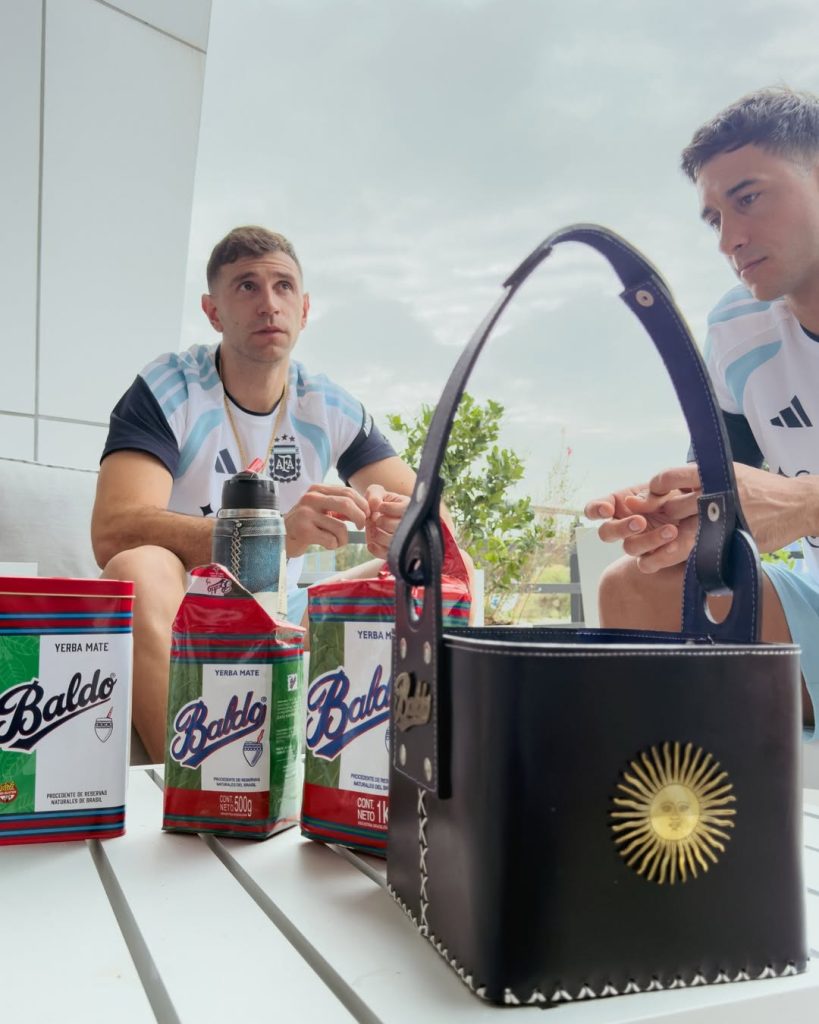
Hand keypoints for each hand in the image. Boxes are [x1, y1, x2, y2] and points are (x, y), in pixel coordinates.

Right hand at [284, 484, 368, 556]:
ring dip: (344, 539)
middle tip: (360, 527)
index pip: (347, 492)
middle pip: (346, 504)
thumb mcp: (321, 508)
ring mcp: (306, 514)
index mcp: (317, 489)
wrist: (281, 537)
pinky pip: (331, 540)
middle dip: (360, 517)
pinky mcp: (304, 531)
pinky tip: (327, 544)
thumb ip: (339, 505)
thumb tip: (366, 509)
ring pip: (340, 527)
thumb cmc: (306, 524)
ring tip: (337, 541)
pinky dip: (334, 545)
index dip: (362, 504)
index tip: (366, 515)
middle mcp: (311, 498)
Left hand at [363, 484, 408, 558]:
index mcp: (409, 507)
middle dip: (381, 521)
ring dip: (377, 534)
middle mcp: (411, 525)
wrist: (377, 518)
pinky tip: (371, 542)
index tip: (380, 507)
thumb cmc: (379, 503)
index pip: (402, 509)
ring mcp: (405, 541)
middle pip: (397, 526)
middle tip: (376, 519)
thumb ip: (374, 494)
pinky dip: (375, 548)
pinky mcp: (396, 553)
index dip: (386, 508)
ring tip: (375, 529)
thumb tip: (375, 505)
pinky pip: (386, 554)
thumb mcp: (377, 492)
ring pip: (391, 541)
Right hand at [585, 467, 700, 572]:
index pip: (594, 509)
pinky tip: (674, 547)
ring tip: (672, 530)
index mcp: (621, 503)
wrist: (711, 507)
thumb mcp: (674, 481)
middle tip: (640, 522)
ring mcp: (639, 542)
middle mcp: (625, 524)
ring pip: (629, 548)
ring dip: (648, 540)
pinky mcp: (655, 558)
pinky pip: (647, 564)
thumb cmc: (687, 489)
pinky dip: (658, 558)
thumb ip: (657, 485)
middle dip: (621, 528)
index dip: (596, 510)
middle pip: (606, 533)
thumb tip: (633, 502)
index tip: (607, 510)